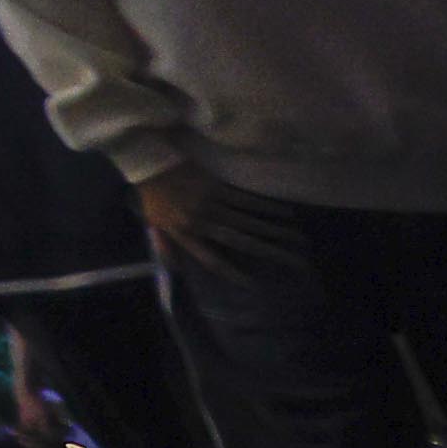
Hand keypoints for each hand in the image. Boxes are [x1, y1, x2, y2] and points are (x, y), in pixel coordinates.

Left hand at [137, 162, 292, 278]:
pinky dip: (266, 206)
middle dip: (267, 252)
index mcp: (184, 234)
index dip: (231, 273)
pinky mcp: (218, 186)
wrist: (150, 163)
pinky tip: (285, 213)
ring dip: (274, 230)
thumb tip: (175, 269)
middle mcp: (201, 221)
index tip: (252, 284)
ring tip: (296, 239)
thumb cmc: (151, 196)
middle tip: (292, 261)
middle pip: (239, 241)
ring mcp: (211, 203)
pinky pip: (246, 199)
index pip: (211, 259)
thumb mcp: (154, 225)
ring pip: (248, 220)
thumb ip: (167, 246)